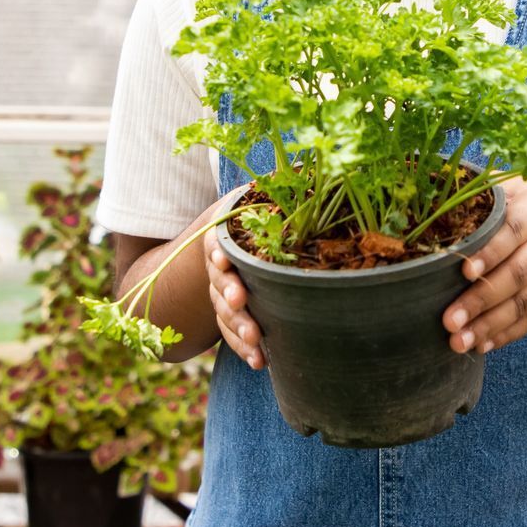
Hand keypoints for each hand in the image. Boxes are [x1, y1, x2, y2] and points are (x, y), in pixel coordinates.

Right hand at [204, 186, 264, 369]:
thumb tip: (310, 166)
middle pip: (219, 282)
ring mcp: (223, 294)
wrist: (239, 245)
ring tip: (256, 343)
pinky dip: (244, 349)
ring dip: (238, 328)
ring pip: (224, 314)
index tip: (222, 259)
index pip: (216, 245)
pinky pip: (233, 336)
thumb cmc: (258, 218)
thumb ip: (278, 188)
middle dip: (229, 294)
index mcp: (224, 237)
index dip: (218, 253)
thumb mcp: (261, 200)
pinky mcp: (233, 316)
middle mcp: (219, 267)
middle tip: (240, 302)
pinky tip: (259, 361)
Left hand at [442, 176, 526, 356]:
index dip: (490, 252)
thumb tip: (434, 189)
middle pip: (517, 275)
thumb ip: (486, 192)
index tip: (464, 271)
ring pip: (525, 304)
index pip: (514, 232)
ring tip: (458, 342)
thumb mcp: (521, 186)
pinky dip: (508, 334)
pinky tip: (482, 345)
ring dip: (490, 326)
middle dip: (481, 300)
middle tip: (448, 320)